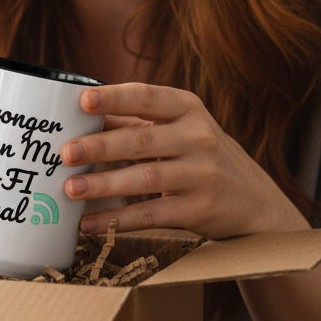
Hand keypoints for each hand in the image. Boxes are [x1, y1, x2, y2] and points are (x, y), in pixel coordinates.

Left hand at [61, 83, 308, 237]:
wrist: (254, 201)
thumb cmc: (201, 156)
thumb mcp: (179, 129)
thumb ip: (135, 122)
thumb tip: (79, 118)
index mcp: (188, 108)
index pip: (147, 97)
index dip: (114, 98)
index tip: (83, 101)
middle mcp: (198, 137)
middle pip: (141, 140)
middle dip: (100, 146)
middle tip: (66, 152)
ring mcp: (201, 174)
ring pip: (145, 178)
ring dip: (104, 185)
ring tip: (70, 188)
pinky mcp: (198, 209)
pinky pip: (151, 214)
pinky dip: (117, 220)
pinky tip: (89, 223)